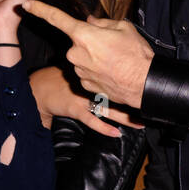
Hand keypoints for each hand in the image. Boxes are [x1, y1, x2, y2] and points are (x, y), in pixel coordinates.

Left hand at [22, 0, 153, 108]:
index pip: (57, 19)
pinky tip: (112, 73)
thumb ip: (102, 23)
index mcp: (84, 35)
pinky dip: (97, 71)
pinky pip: (87, 72)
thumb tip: (91, 23)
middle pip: (78, 42)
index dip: (41, 10)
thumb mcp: (124, 28)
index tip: (28, 5)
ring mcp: (79, 71)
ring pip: (83, 58)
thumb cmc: (136, 55)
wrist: (144, 84)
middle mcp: (76, 53)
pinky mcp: (84, 85)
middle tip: (112, 46)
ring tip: (115, 61)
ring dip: (95, 57)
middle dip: (91, 41)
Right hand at [28, 66, 143, 134]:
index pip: (115, 73)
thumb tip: (109, 56)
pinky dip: (104, 128)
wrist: (39, 88)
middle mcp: (91, 84)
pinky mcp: (75, 109)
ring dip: (125, 117)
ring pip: (108, 108)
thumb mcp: (78, 64)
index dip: (130, 78)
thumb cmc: (59, 76)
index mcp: (93, 71)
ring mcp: (83, 98)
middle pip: (116, 92)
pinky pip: (91, 120)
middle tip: (149, 104)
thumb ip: (94, 62)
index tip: (146, 82)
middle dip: (133, 99)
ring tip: (140, 123)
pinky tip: (116, 133)